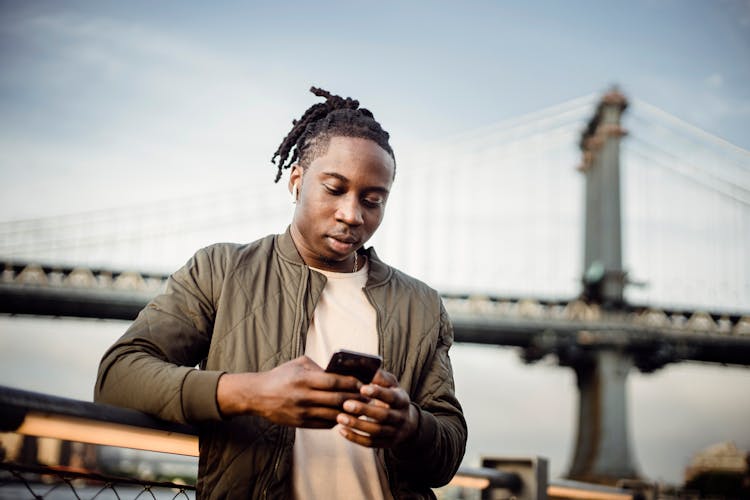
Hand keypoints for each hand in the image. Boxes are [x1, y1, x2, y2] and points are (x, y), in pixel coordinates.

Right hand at [216, 356, 362, 427]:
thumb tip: (342, 373)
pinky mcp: (300, 423)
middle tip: (369, 397)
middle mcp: (304, 396)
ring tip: (361, 409)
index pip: (335, 382)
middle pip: (337, 400)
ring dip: (350, 413)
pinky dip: (337, 420)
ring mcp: (302, 412)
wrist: (257, 395)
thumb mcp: (299, 364)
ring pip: (333, 415)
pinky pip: (324, 424)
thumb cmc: (281, 376)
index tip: (363, 383)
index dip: (352, 383)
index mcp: (304, 379)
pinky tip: (345, 416)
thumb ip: (320, 368)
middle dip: (356, 399)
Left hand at [335, 369, 418, 447]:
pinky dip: (355, 438)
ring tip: (340, 417)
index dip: (378, 393)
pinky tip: (342, 430)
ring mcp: (394, 432)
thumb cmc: (392, 398)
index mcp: (402, 400)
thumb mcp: (391, 385)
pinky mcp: (385, 444)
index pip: (391, 397)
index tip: (362, 388)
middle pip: (383, 416)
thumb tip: (363, 365)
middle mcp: (400, 417)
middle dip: (364, 410)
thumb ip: (380, 377)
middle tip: (346, 404)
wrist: (406, 424)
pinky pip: (370, 443)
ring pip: (376, 431)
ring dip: (357, 425)